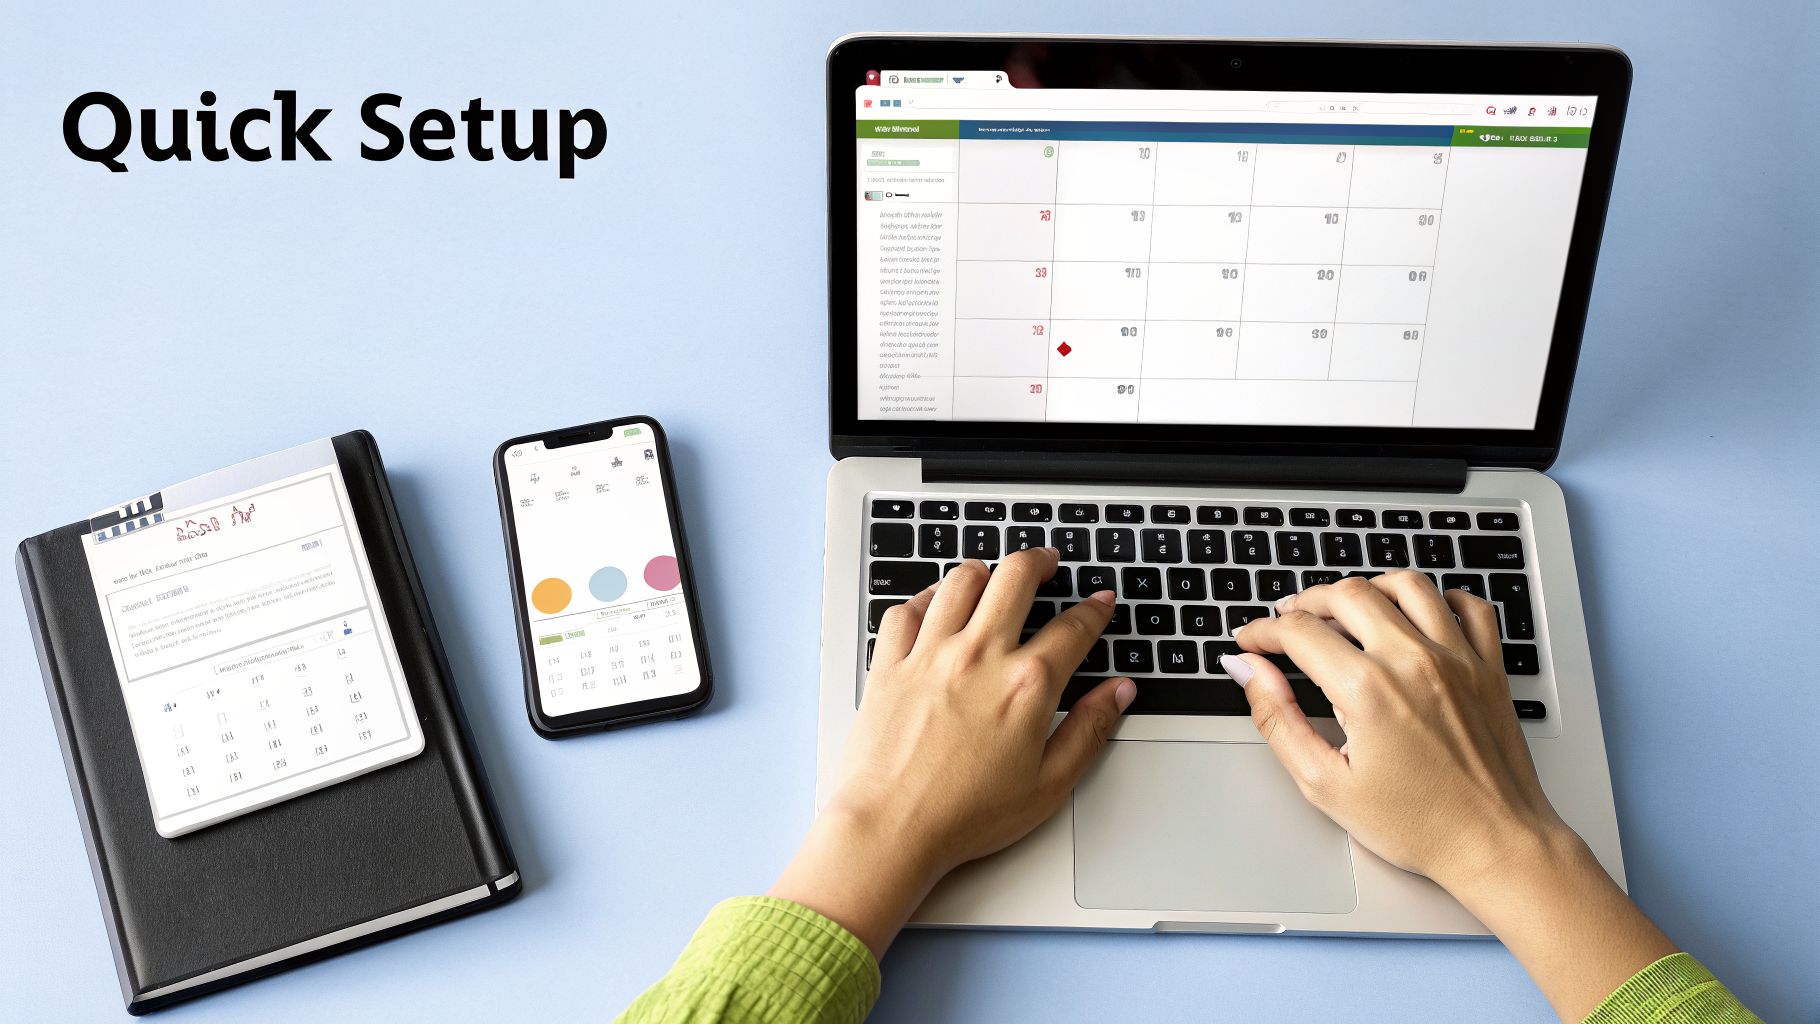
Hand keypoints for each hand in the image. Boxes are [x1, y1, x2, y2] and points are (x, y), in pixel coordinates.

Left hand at [770, 547, 1132, 957]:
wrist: (890, 828)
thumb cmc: (965, 815)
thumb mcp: (1049, 784)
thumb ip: (1089, 730)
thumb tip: (1118, 693)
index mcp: (1026, 684)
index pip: (1074, 628)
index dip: (1095, 610)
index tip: (1100, 604)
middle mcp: (979, 655)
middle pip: (1015, 578)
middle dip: (1039, 561)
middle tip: (1048, 562)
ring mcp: (930, 653)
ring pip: (961, 581)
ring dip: (985, 570)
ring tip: (995, 574)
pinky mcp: (890, 663)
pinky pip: (908, 608)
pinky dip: (927, 595)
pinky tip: (937, 601)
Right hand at [1228, 570, 1562, 885]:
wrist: (1495, 845)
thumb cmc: (1417, 825)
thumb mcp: (1324, 783)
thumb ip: (1277, 719)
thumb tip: (1249, 671)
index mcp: (1368, 690)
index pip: (1300, 632)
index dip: (1263, 632)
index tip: (1251, 641)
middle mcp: (1414, 662)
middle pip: (1348, 594)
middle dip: (1306, 602)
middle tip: (1288, 621)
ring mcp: (1458, 659)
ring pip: (1407, 585)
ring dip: (1367, 587)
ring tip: (1346, 606)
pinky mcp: (1490, 668)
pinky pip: (1470, 606)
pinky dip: (1440, 598)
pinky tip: (1418, 615)